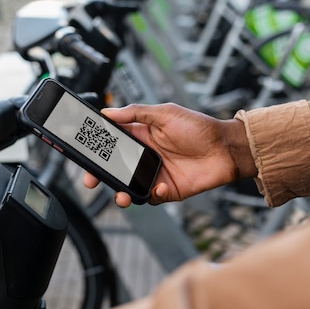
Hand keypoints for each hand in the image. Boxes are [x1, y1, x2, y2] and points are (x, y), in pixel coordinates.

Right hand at [83, 103, 255, 206]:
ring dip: (121, 193)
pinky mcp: (168, 190)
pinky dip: (153, 194)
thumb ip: (136, 112)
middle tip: (91, 181)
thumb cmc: (200, 128)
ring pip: (129, 187)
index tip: (83, 154)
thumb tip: (109, 111)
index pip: (112, 144)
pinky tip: (161, 186)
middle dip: (100, 176)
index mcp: (141, 136)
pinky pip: (152, 197)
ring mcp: (155, 174)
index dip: (96, 150)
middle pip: (115, 169)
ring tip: (120, 195)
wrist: (226, 149)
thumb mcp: (165, 113)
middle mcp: (145, 156)